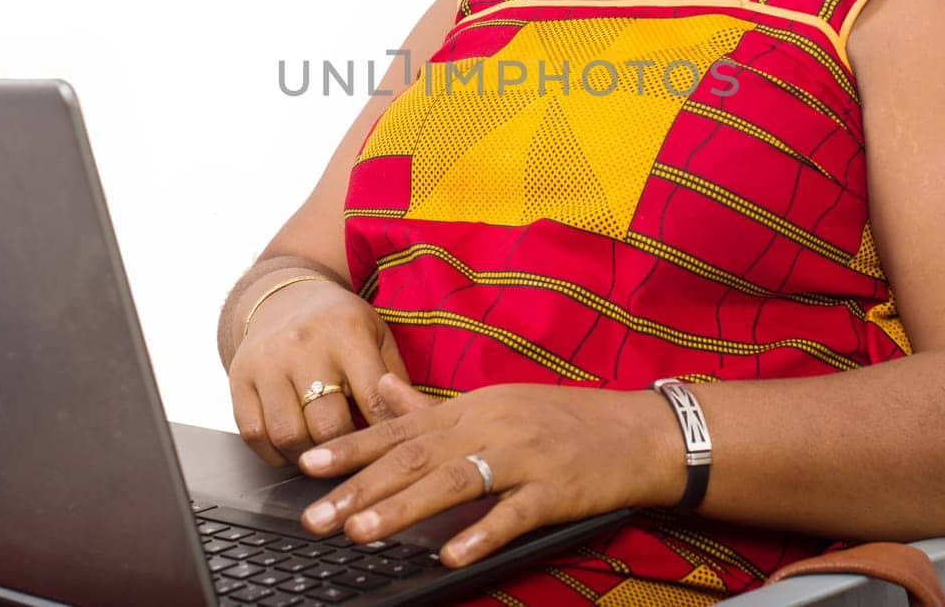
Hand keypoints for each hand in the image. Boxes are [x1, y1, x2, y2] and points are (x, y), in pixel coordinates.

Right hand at [226, 277, 411, 465]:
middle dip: (345, 450)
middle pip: (328, 424)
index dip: (385, 434)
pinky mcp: (238, 378)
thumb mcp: (377, 335)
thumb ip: (397, 378)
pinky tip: (292, 448)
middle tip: (354, 457)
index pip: (373, 399)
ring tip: (324, 455)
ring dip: (309, 456)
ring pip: (289, 435)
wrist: (283, 298)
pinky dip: (275, 453)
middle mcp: (304, 345)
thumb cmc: (341, 325)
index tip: (390, 451)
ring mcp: (267, 362)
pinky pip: (253, 434)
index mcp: (347, 332)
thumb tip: (414, 426)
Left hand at [293, 374, 681, 567]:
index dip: (352, 448)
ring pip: (452, 482)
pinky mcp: (554, 489)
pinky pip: (511, 513)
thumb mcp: (495, 402)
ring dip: (403, 508)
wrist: (637, 432)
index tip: (307, 465)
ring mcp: (522, 457)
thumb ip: (433, 405)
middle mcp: (489, 426)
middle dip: (360, 487)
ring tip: (361, 532)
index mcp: (471, 408)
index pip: (399, 429)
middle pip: (414, 457)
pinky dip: (479, 533)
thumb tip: (382, 390)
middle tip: (315, 516)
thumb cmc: (562, 420)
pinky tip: (449, 555)